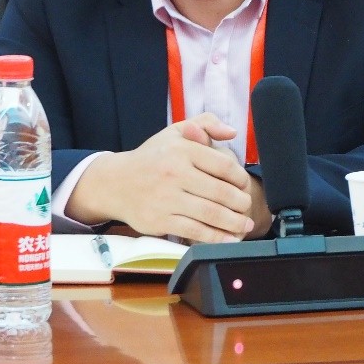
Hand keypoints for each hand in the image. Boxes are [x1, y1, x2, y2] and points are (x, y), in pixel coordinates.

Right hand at [68, 113, 257, 243]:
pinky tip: (228, 239)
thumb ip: (206, 124)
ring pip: (210, 213)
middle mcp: (175, 173)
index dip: (240, 177)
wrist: (115, 183)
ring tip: (245, 224)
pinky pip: (194, 231)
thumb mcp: (175, 132)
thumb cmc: (151, 157)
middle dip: (241, 203)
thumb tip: (232, 133)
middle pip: (220, 192)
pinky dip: (215, 237)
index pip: (223, 164)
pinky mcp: (160, 220)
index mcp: (182, 150)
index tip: (245, 184)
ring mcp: (167, 198)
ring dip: (234, 222)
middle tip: (248, 207)